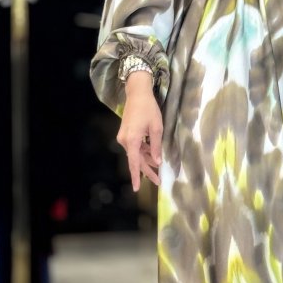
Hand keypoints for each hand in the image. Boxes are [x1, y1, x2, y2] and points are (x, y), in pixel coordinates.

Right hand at [117, 71, 162, 190]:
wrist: (137, 93)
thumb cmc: (149, 109)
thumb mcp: (156, 128)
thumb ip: (155, 146)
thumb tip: (156, 162)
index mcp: (132, 140)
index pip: (134, 163)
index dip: (137, 176)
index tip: (137, 188)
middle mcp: (124, 141)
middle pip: (136, 160)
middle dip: (147, 171)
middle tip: (158, 181)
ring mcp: (123, 137)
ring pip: (136, 154)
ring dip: (146, 161)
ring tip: (158, 170)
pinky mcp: (125, 134)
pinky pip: (135, 147)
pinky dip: (143, 152)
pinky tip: (152, 156)